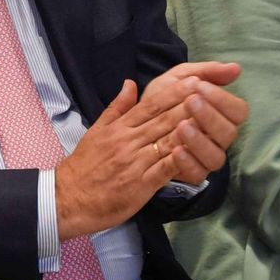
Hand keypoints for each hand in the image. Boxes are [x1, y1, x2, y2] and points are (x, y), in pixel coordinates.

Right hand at [54, 61, 244, 238]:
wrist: (69, 198)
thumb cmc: (84, 165)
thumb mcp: (97, 131)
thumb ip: (116, 108)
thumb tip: (130, 83)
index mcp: (120, 127)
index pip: (150, 105)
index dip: (173, 93)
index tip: (194, 81)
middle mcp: (129, 141)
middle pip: (163, 119)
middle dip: (188, 104)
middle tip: (211, 90)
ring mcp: (135, 162)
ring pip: (167, 141)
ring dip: (190, 128)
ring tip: (211, 116)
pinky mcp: (140, 184)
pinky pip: (164, 169)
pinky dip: (180, 159)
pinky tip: (197, 151)